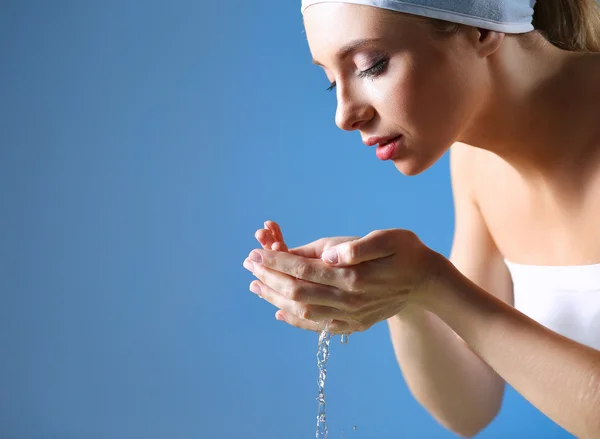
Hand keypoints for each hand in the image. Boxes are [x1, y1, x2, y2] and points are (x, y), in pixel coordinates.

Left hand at [244, 223, 438, 333]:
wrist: (427, 282)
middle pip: (298, 293)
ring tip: (255, 286)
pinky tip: (279, 311)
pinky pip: (317, 325)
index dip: (278, 261)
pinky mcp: (353, 324)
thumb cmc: (406, 252)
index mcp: (354, 277)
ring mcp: (351, 316)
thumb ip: (358, 248)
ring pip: (304, 310)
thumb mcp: (388, 239)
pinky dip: (295, 319)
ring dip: (276, 297)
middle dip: (270, 277)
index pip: (305, 270)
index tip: (256, 252)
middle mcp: (349, 301)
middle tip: (249, 265)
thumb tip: (330, 256)